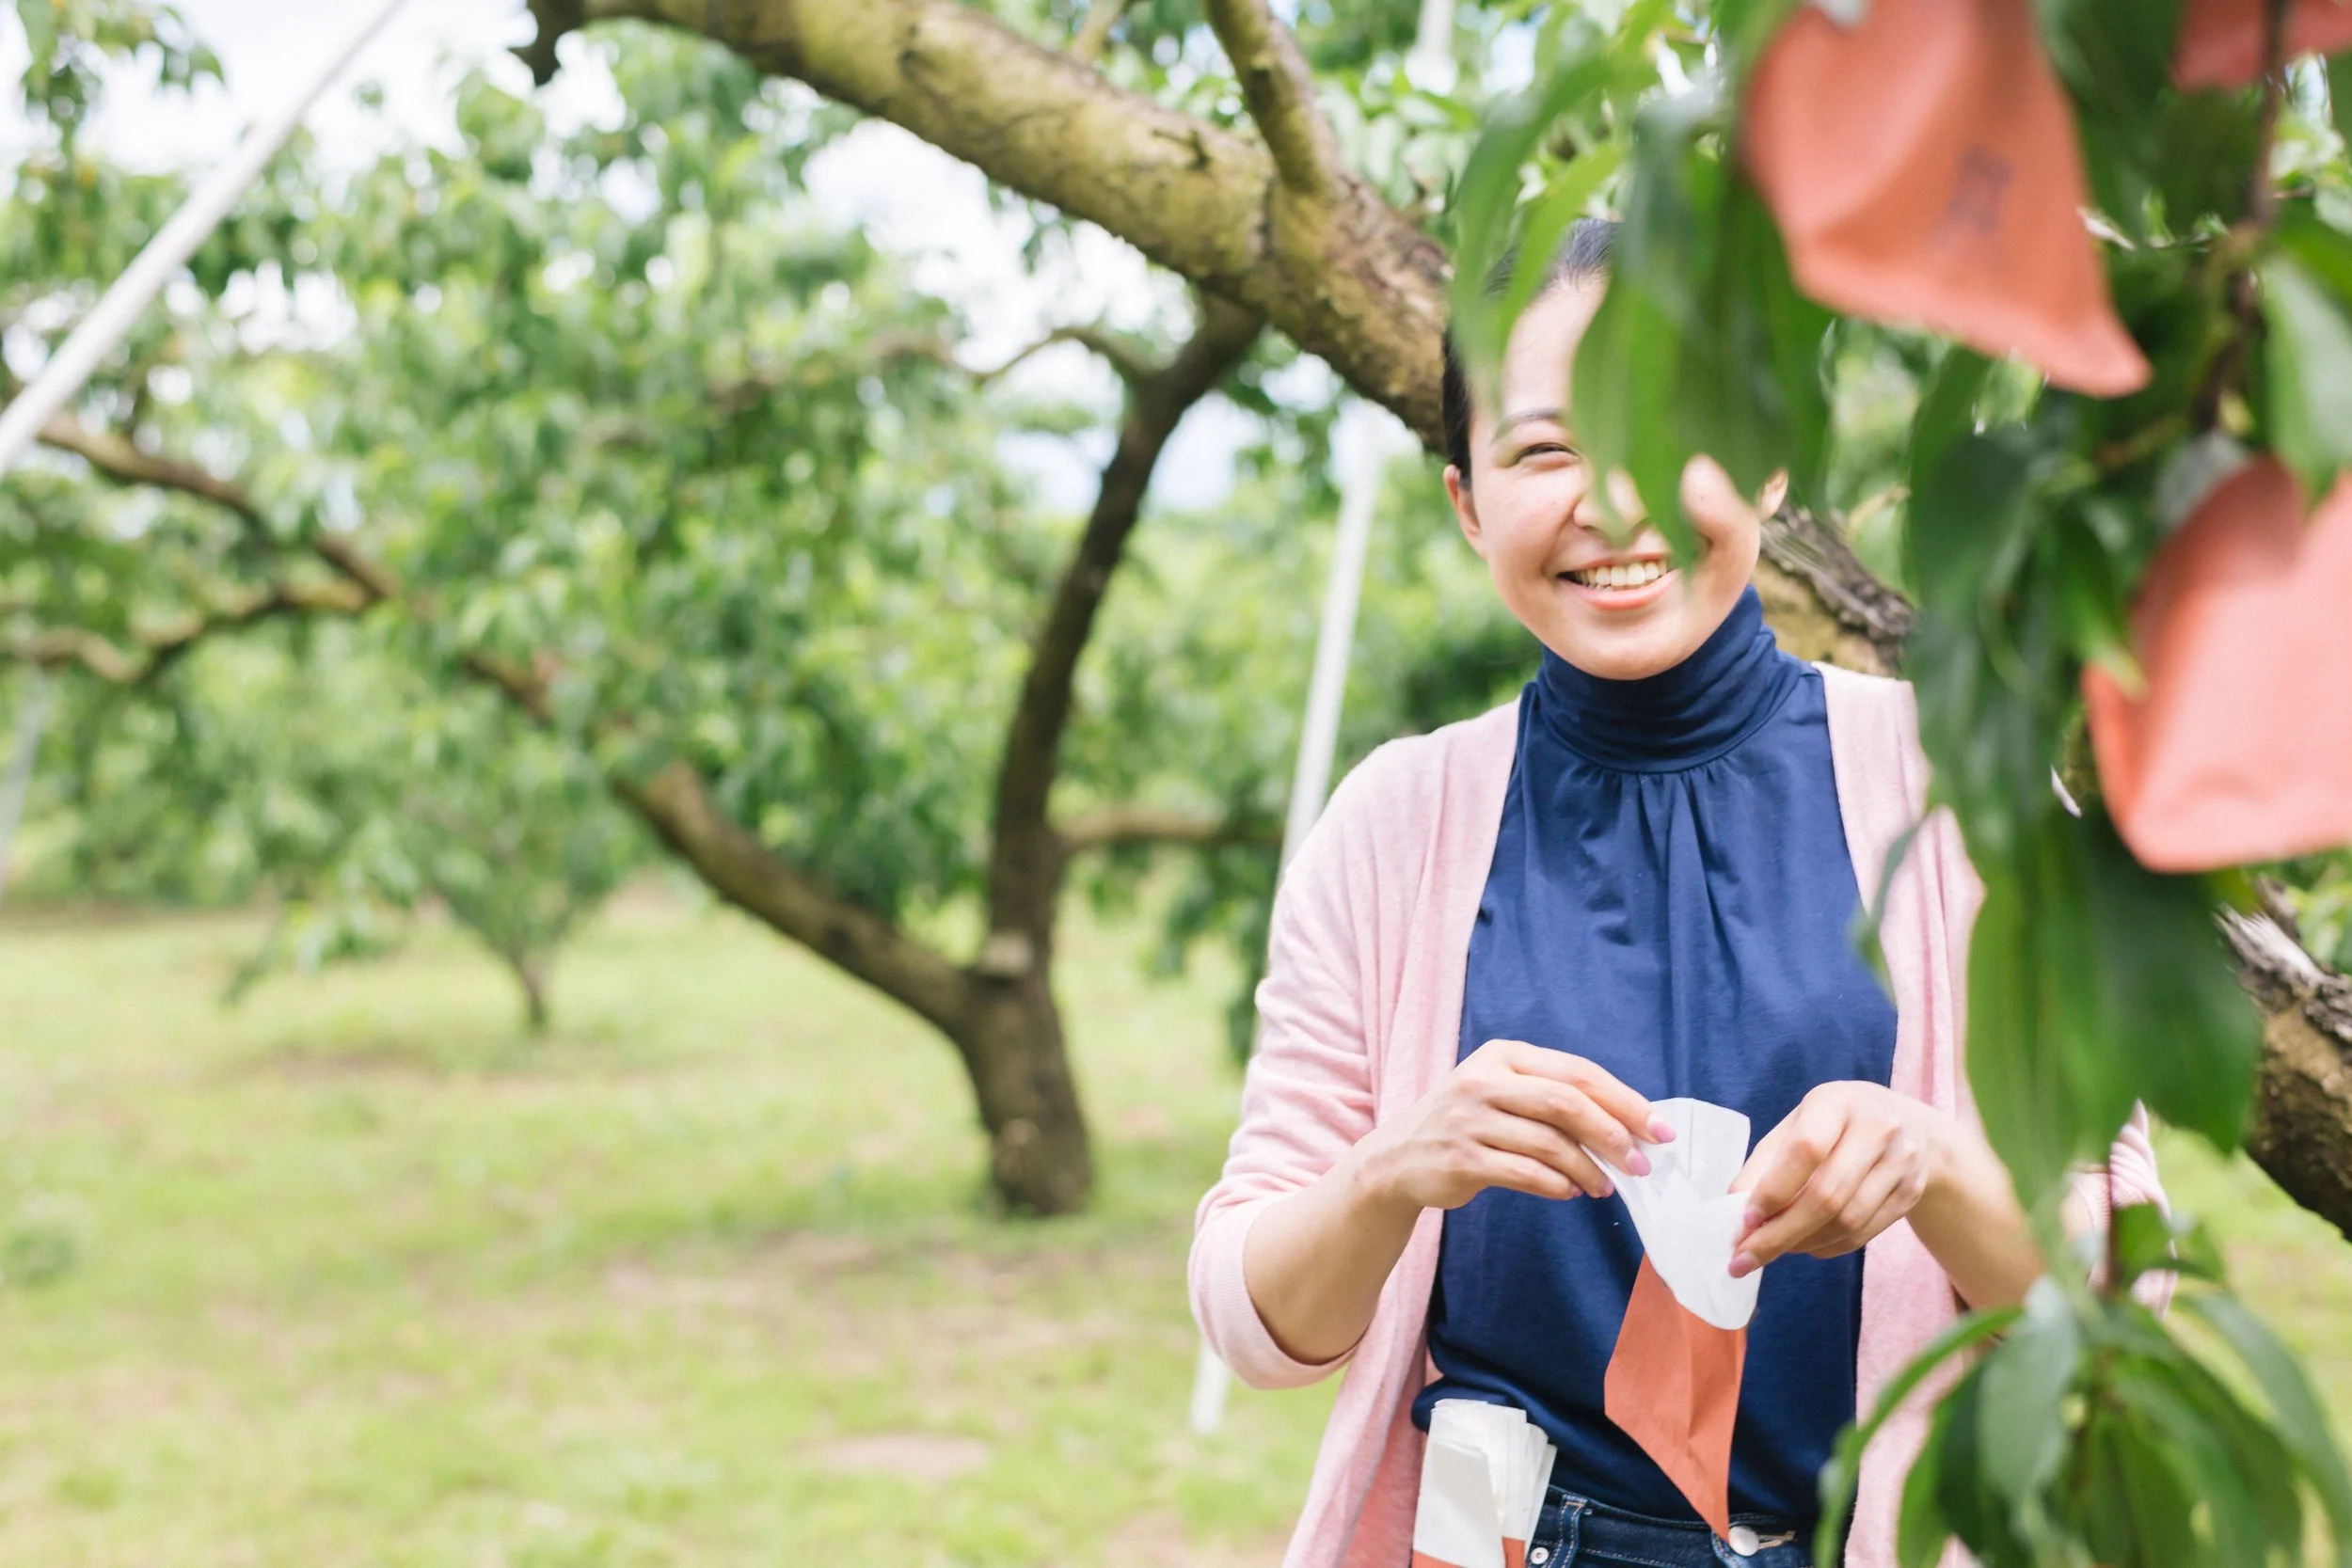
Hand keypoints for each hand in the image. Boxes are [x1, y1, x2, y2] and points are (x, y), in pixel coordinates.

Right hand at [1358, 1040, 1671, 1213]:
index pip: (1576, 1072)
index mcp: (1503, 1056)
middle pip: (1565, 1102)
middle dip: (1612, 1134)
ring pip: (1548, 1143)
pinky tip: (1570, 1192)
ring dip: (1588, 1168)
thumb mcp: (1502, 1093)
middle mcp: (1483, 1081)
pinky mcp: (1460, 1158)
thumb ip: (1553, 1099)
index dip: (1624, 1100)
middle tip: (1641, 1163)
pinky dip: (1556, 1185)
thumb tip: (1627, 1125)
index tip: (1658, 1129)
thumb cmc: (1467, 1125)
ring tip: (1605, 1186)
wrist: (1396, 1159)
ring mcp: (1468, 1119)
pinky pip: (1524, 1173)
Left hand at [1727, 1082, 1952, 1277]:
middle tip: (1745, 1259)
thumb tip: (1735, 1212)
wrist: (1909, 1124)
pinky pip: (1864, 1234)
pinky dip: (1827, 1247)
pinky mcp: (1911, 1192)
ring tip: (1774, 1249)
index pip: (1806, 1150)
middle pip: (1827, 1195)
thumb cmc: (1835, 1124)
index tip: (1744, 1221)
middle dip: (1780, 1234)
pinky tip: (1805, 1245)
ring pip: (1847, 1221)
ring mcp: (1901, 1162)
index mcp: (1838, 1103)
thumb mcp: (1798, 1125)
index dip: (1773, 1190)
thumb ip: (1765, 1164)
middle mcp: (1877, 1129)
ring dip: (1803, 1243)